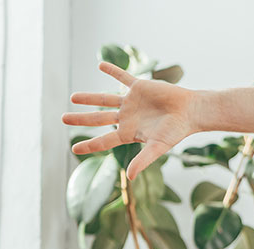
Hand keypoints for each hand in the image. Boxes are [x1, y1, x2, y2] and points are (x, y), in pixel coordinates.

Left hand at [62, 61, 198, 179]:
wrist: (190, 111)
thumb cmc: (176, 131)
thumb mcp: (158, 147)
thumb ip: (143, 160)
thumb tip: (129, 178)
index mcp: (129, 133)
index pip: (104, 140)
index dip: (89, 145)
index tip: (74, 149)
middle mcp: (127, 117)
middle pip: (99, 119)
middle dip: (81, 119)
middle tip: (63, 118)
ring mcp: (132, 102)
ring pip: (105, 99)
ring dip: (89, 97)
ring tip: (73, 97)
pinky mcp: (139, 87)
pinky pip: (122, 77)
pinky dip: (112, 71)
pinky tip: (100, 65)